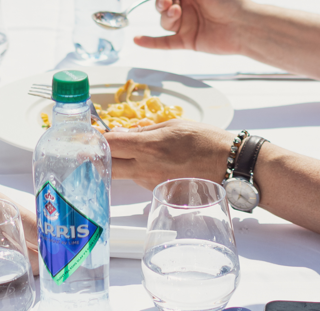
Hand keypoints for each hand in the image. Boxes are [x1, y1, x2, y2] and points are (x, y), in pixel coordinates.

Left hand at [106, 120, 234, 191]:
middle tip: (96, 146)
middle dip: (99, 156)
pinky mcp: (160, 193)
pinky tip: (152, 161)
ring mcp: (151, 184)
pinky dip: (139, 170)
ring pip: (124, 173)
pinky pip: (141, 180)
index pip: (110, 144)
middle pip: (108, 165)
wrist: (229, 166)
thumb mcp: (174, 126)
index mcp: (148, 147)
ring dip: (121, 162)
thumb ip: (146, 131)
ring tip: (130, 150)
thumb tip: (125, 132)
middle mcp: (146, 169)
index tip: (90, 133)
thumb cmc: (206, 141)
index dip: (96, 139)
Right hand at [131, 0, 255, 55]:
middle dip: (160, 1)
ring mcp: (186, 25)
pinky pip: (165, 42)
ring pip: (164, 21)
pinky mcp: (187, 41)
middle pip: (162, 4)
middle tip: (166, 0)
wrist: (245, 25)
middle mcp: (187, 8)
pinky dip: (150, 42)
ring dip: (164, 15)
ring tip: (175, 12)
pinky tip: (137, 39)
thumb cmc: (230, 0)